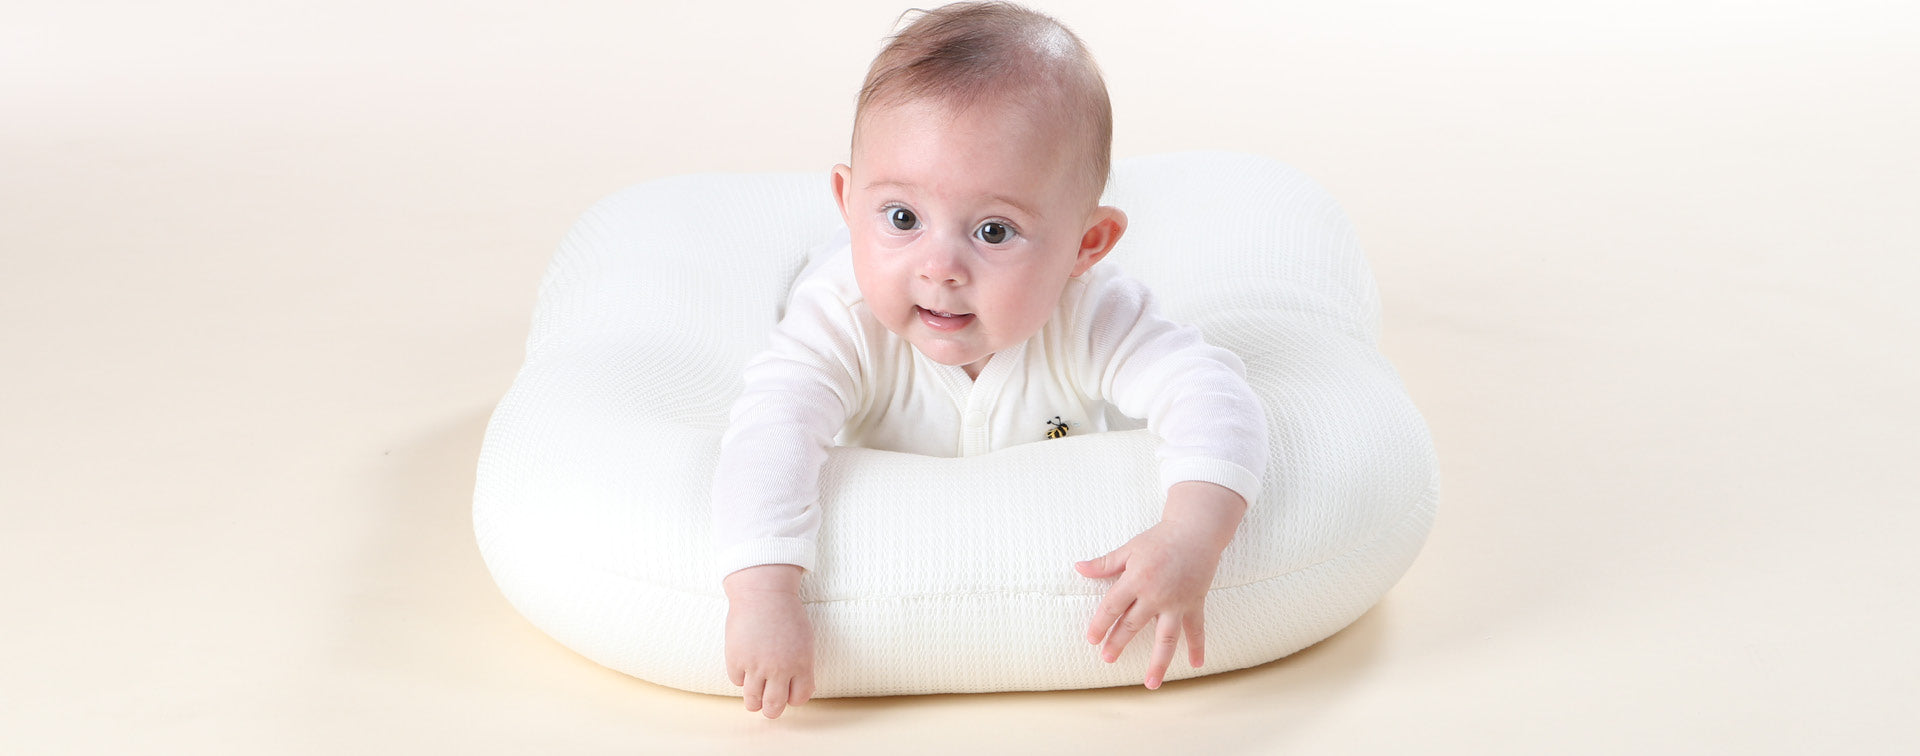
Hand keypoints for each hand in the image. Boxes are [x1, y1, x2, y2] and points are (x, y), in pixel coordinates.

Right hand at [723, 565, 813, 717]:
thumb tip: (795, 692)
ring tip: (754, 696)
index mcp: (801, 664)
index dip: (792, 698)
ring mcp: (756, 665)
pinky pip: (737, 681)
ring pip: (752, 701)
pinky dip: (741, 677)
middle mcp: (779, 669)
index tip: (788, 693)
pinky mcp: (736, 659)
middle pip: (774, 707)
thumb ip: (802, 666)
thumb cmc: (786, 614)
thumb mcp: (804, 640)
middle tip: (769, 707)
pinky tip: (744, 666)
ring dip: (754, 701)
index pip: (798, 698)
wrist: (763, 592)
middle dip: (771, 710)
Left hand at [1074, 481, 1244, 688]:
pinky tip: (1195, 665)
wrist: (1195, 531)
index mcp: (1136, 580)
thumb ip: (1105, 563)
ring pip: (1166, 638)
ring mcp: (1176, 602)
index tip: (1091, 639)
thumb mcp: (1129, 548)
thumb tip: (1078, 567)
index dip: (1100, 624)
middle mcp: (1155, 595)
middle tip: (1107, 659)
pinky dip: (1197, 647)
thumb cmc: (1159, 538)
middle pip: (1133, 625)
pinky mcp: (1194, 604)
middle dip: (1118, 643)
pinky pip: (1196, 630)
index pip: (1112, 607)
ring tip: (1150, 683)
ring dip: (1158, 662)